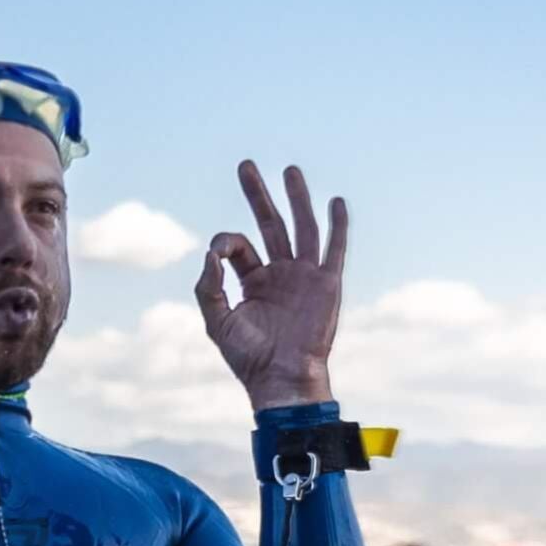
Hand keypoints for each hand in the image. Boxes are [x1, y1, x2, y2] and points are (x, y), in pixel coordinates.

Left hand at [194, 161, 346, 411]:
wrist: (282, 379)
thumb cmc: (248, 357)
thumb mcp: (216, 320)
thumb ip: (208, 286)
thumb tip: (210, 253)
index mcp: (253, 281)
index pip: (238, 245)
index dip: (225, 241)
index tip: (218, 253)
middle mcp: (279, 273)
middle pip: (269, 224)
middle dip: (258, 195)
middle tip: (245, 166)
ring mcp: (304, 276)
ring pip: (301, 227)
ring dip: (296, 198)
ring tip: (289, 169)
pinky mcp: (327, 284)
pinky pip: (335, 249)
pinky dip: (337, 225)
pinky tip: (335, 201)